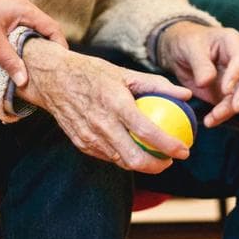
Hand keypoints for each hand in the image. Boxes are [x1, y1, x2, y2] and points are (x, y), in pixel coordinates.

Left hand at [0, 0, 67, 86]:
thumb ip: (10, 61)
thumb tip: (24, 81)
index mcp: (25, 8)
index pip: (52, 28)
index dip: (60, 46)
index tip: (61, 64)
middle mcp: (22, 5)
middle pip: (45, 27)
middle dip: (49, 47)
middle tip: (50, 67)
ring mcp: (13, 6)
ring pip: (32, 27)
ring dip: (35, 44)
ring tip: (35, 63)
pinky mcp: (4, 10)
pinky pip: (21, 26)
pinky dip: (24, 39)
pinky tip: (18, 52)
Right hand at [16, 39, 191, 173]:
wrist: (52, 79)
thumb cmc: (92, 72)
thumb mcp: (124, 72)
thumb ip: (157, 84)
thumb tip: (186, 94)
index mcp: (115, 103)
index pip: (147, 132)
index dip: (169, 146)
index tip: (184, 150)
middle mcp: (101, 124)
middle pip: (134, 158)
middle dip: (157, 166)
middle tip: (170, 160)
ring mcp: (89, 137)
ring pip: (121, 162)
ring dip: (141, 164)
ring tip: (155, 157)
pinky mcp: (81, 143)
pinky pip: (107, 156)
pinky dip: (123, 156)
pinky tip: (133, 150)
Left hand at [158, 21, 238, 127]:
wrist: (180, 52)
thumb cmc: (187, 42)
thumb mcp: (190, 48)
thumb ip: (200, 64)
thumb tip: (206, 82)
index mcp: (232, 42)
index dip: (236, 74)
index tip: (225, 89)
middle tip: (235, 107)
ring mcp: (238, 77)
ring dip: (231, 109)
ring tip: (213, 118)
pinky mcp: (229, 93)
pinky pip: (232, 106)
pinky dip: (223, 115)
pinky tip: (210, 121)